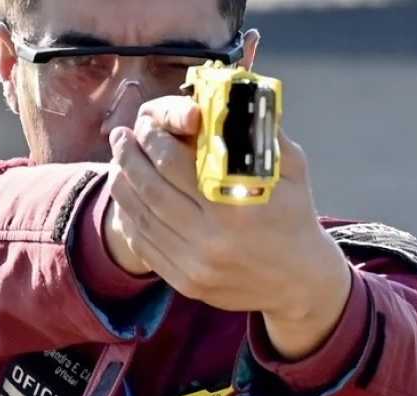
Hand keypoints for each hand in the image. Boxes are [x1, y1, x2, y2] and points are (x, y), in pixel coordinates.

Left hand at [103, 95, 351, 359]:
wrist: (300, 282)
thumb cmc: (294, 214)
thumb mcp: (290, 168)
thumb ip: (260, 131)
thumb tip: (234, 92)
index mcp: (235, 206)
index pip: (175, 164)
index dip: (153, 139)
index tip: (144, 124)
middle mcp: (211, 239)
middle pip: (151, 188)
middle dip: (128, 157)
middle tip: (119, 136)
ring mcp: (195, 265)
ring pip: (141, 217)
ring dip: (122, 184)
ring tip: (116, 161)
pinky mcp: (185, 282)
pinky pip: (145, 245)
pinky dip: (130, 217)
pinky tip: (126, 197)